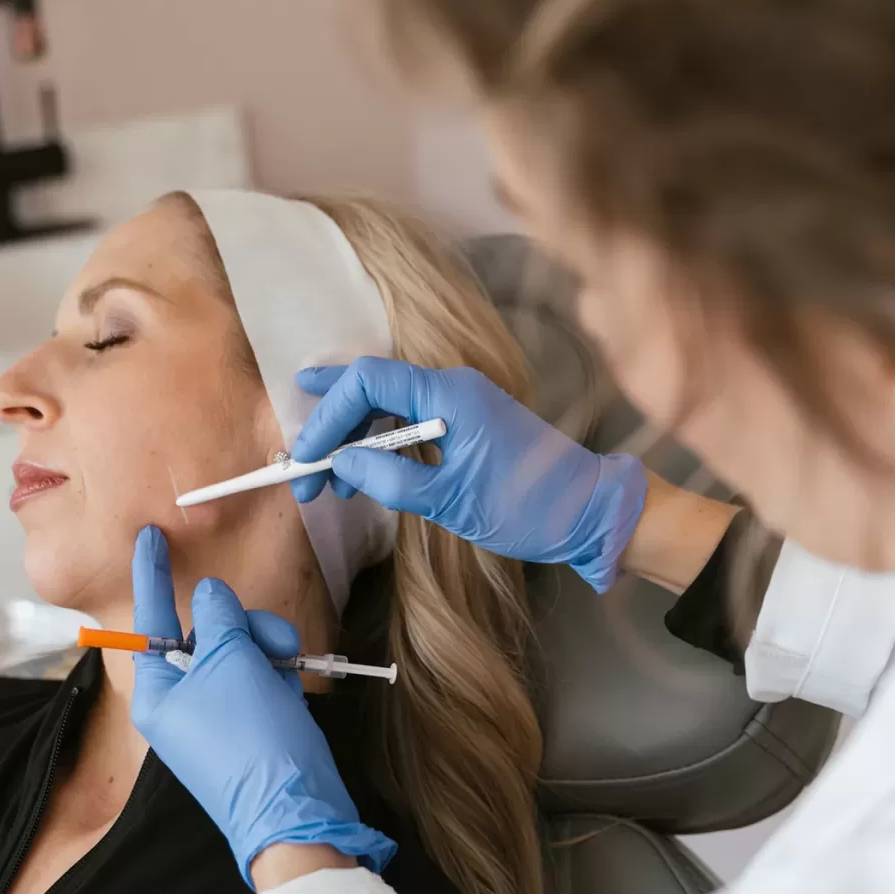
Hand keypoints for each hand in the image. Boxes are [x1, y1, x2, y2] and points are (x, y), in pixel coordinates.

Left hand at [129, 526, 395, 884]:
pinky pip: (262, 675)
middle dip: (245, 627)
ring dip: (269, 649)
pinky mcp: (251, 721)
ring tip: (289, 669)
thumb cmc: (251, 738)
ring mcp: (218, 712)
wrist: (297, 809)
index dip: (151, 574)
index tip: (148, 535)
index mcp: (157, 690)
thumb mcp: (231, 662)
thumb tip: (210, 594)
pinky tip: (292, 694)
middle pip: (206, 632)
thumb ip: (218, 616)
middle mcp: (181, 700)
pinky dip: (279, 675)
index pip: (150, 619)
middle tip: (272, 641)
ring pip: (241, 648)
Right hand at [291, 358, 646, 593]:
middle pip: (371, 387)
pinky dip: (378, 444)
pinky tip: (360, 473)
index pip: (368, 381)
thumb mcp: (452, 502)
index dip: (327, 414)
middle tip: (303, 471)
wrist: (592, 512)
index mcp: (450, 394)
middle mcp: (451, 386)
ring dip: (352, 439)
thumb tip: (342, 463)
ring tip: (329, 482)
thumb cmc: (529, 506)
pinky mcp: (464, 423)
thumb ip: (390, 480)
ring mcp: (458, 403)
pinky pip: (406, 421)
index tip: (306, 455)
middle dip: (331, 427)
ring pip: (385, 405)